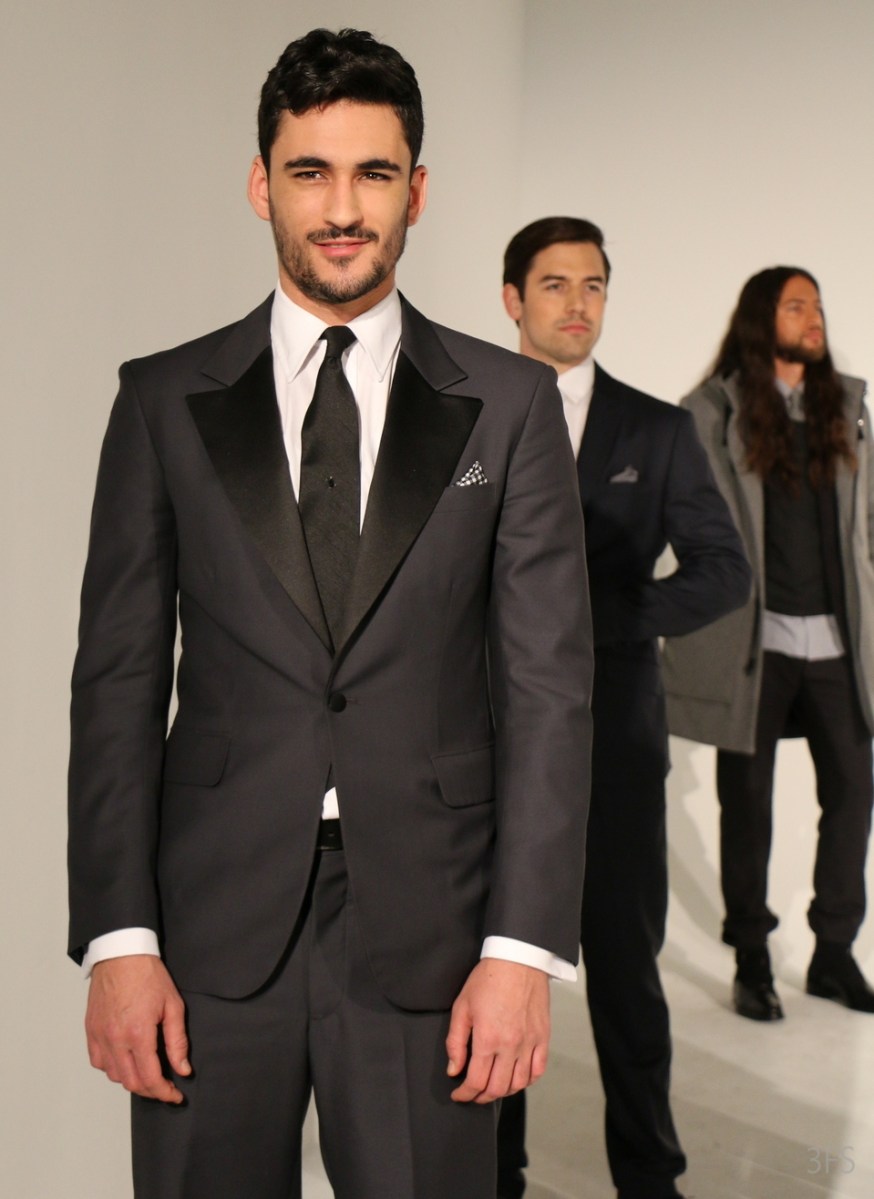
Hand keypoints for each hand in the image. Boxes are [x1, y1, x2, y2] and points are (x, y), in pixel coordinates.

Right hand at [85, 955, 189, 1103]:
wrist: (121, 954)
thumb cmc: (148, 975)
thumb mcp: (172, 1005)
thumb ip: (177, 1041)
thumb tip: (183, 1069)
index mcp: (138, 1033)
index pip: (150, 1078)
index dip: (164, 1093)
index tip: (175, 1095)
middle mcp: (115, 1039)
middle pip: (131, 1082)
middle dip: (150, 1090)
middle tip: (165, 1087)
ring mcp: (100, 1035)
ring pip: (114, 1075)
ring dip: (132, 1080)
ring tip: (148, 1072)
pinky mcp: (90, 1030)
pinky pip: (98, 1062)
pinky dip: (113, 1068)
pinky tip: (126, 1060)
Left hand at [445, 958, 549, 1103]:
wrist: (517, 959)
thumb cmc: (488, 979)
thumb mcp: (462, 1006)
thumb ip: (455, 1041)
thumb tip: (453, 1069)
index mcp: (487, 1039)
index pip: (476, 1081)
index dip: (465, 1094)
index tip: (459, 1095)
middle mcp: (510, 1046)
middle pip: (497, 1088)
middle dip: (481, 1097)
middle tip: (473, 1094)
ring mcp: (529, 1043)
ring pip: (518, 1084)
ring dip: (504, 1092)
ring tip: (493, 1088)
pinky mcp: (543, 1037)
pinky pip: (538, 1070)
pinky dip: (527, 1080)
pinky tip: (517, 1078)